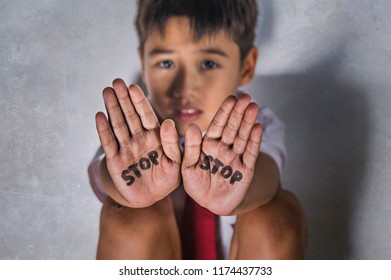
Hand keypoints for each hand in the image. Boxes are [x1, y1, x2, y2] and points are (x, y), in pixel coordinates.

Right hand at [95, 79, 180, 206]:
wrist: (152, 197)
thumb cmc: (167, 178)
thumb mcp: (176, 162)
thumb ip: (173, 144)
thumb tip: (167, 122)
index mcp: (155, 137)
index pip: (146, 116)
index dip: (140, 102)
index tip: (134, 87)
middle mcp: (139, 139)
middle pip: (130, 116)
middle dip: (123, 99)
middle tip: (117, 82)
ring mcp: (126, 148)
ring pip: (118, 125)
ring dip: (112, 109)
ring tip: (107, 92)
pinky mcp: (115, 161)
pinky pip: (109, 143)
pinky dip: (104, 130)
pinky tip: (99, 116)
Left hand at [181, 94, 261, 214]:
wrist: (211, 204)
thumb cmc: (197, 185)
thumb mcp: (187, 167)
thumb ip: (190, 148)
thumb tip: (192, 126)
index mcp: (208, 145)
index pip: (217, 126)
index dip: (224, 112)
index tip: (231, 98)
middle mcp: (223, 148)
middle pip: (232, 128)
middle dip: (239, 113)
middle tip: (246, 97)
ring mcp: (235, 158)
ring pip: (243, 137)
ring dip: (248, 122)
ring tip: (254, 107)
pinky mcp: (245, 170)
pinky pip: (250, 153)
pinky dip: (254, 141)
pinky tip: (258, 127)